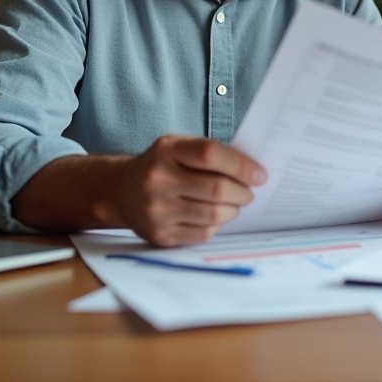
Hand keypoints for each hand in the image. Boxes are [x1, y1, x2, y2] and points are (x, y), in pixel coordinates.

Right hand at [114, 135, 266, 246]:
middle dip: (242, 193)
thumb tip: (252, 171)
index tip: (260, 175)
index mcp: (166, 150)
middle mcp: (157, 179)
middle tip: (249, 193)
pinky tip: (215, 217)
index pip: (210, 155)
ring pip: (213, 214)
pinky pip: (203, 234)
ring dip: (233, 210)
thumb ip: (211, 154)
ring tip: (234, 204)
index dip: (241, 166)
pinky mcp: (160, 234)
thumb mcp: (179, 147)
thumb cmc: (163, 165)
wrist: (121, 191)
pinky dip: (216, 225)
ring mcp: (156, 209)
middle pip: (216, 189)